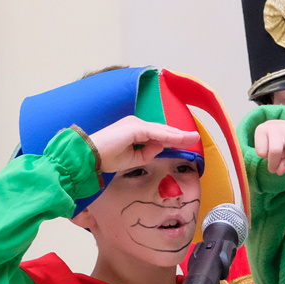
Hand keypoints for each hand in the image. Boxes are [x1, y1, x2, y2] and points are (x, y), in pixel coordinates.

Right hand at [86, 116, 200, 172]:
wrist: (89, 156)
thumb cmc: (106, 158)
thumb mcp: (132, 159)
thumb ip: (147, 153)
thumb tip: (161, 147)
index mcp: (134, 131)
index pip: (158, 135)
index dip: (172, 139)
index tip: (185, 142)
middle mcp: (136, 124)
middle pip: (163, 130)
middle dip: (180, 135)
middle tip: (195, 137)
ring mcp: (135, 125)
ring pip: (162, 131)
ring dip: (178, 135)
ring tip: (193, 137)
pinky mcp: (134, 128)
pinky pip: (156, 133)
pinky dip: (169, 137)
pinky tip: (181, 139)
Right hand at [254, 120, 284, 174]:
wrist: (278, 127)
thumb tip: (278, 171)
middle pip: (275, 151)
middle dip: (273, 163)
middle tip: (274, 169)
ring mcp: (272, 127)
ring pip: (265, 153)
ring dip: (269, 159)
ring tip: (274, 153)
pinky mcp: (260, 128)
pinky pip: (259, 151)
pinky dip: (263, 154)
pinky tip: (267, 147)